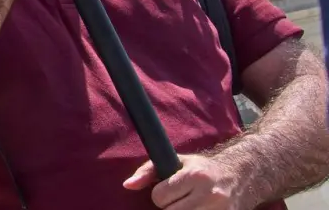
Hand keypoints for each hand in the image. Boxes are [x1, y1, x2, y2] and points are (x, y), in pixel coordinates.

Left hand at [124, 154, 244, 209]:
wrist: (240, 176)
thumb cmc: (201, 169)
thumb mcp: (176, 162)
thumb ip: (147, 171)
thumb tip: (127, 185)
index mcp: (195, 176)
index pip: (160, 196)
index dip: (160, 195)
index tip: (168, 191)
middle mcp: (210, 194)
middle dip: (169, 208)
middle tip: (178, 200)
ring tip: (186, 205)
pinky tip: (196, 209)